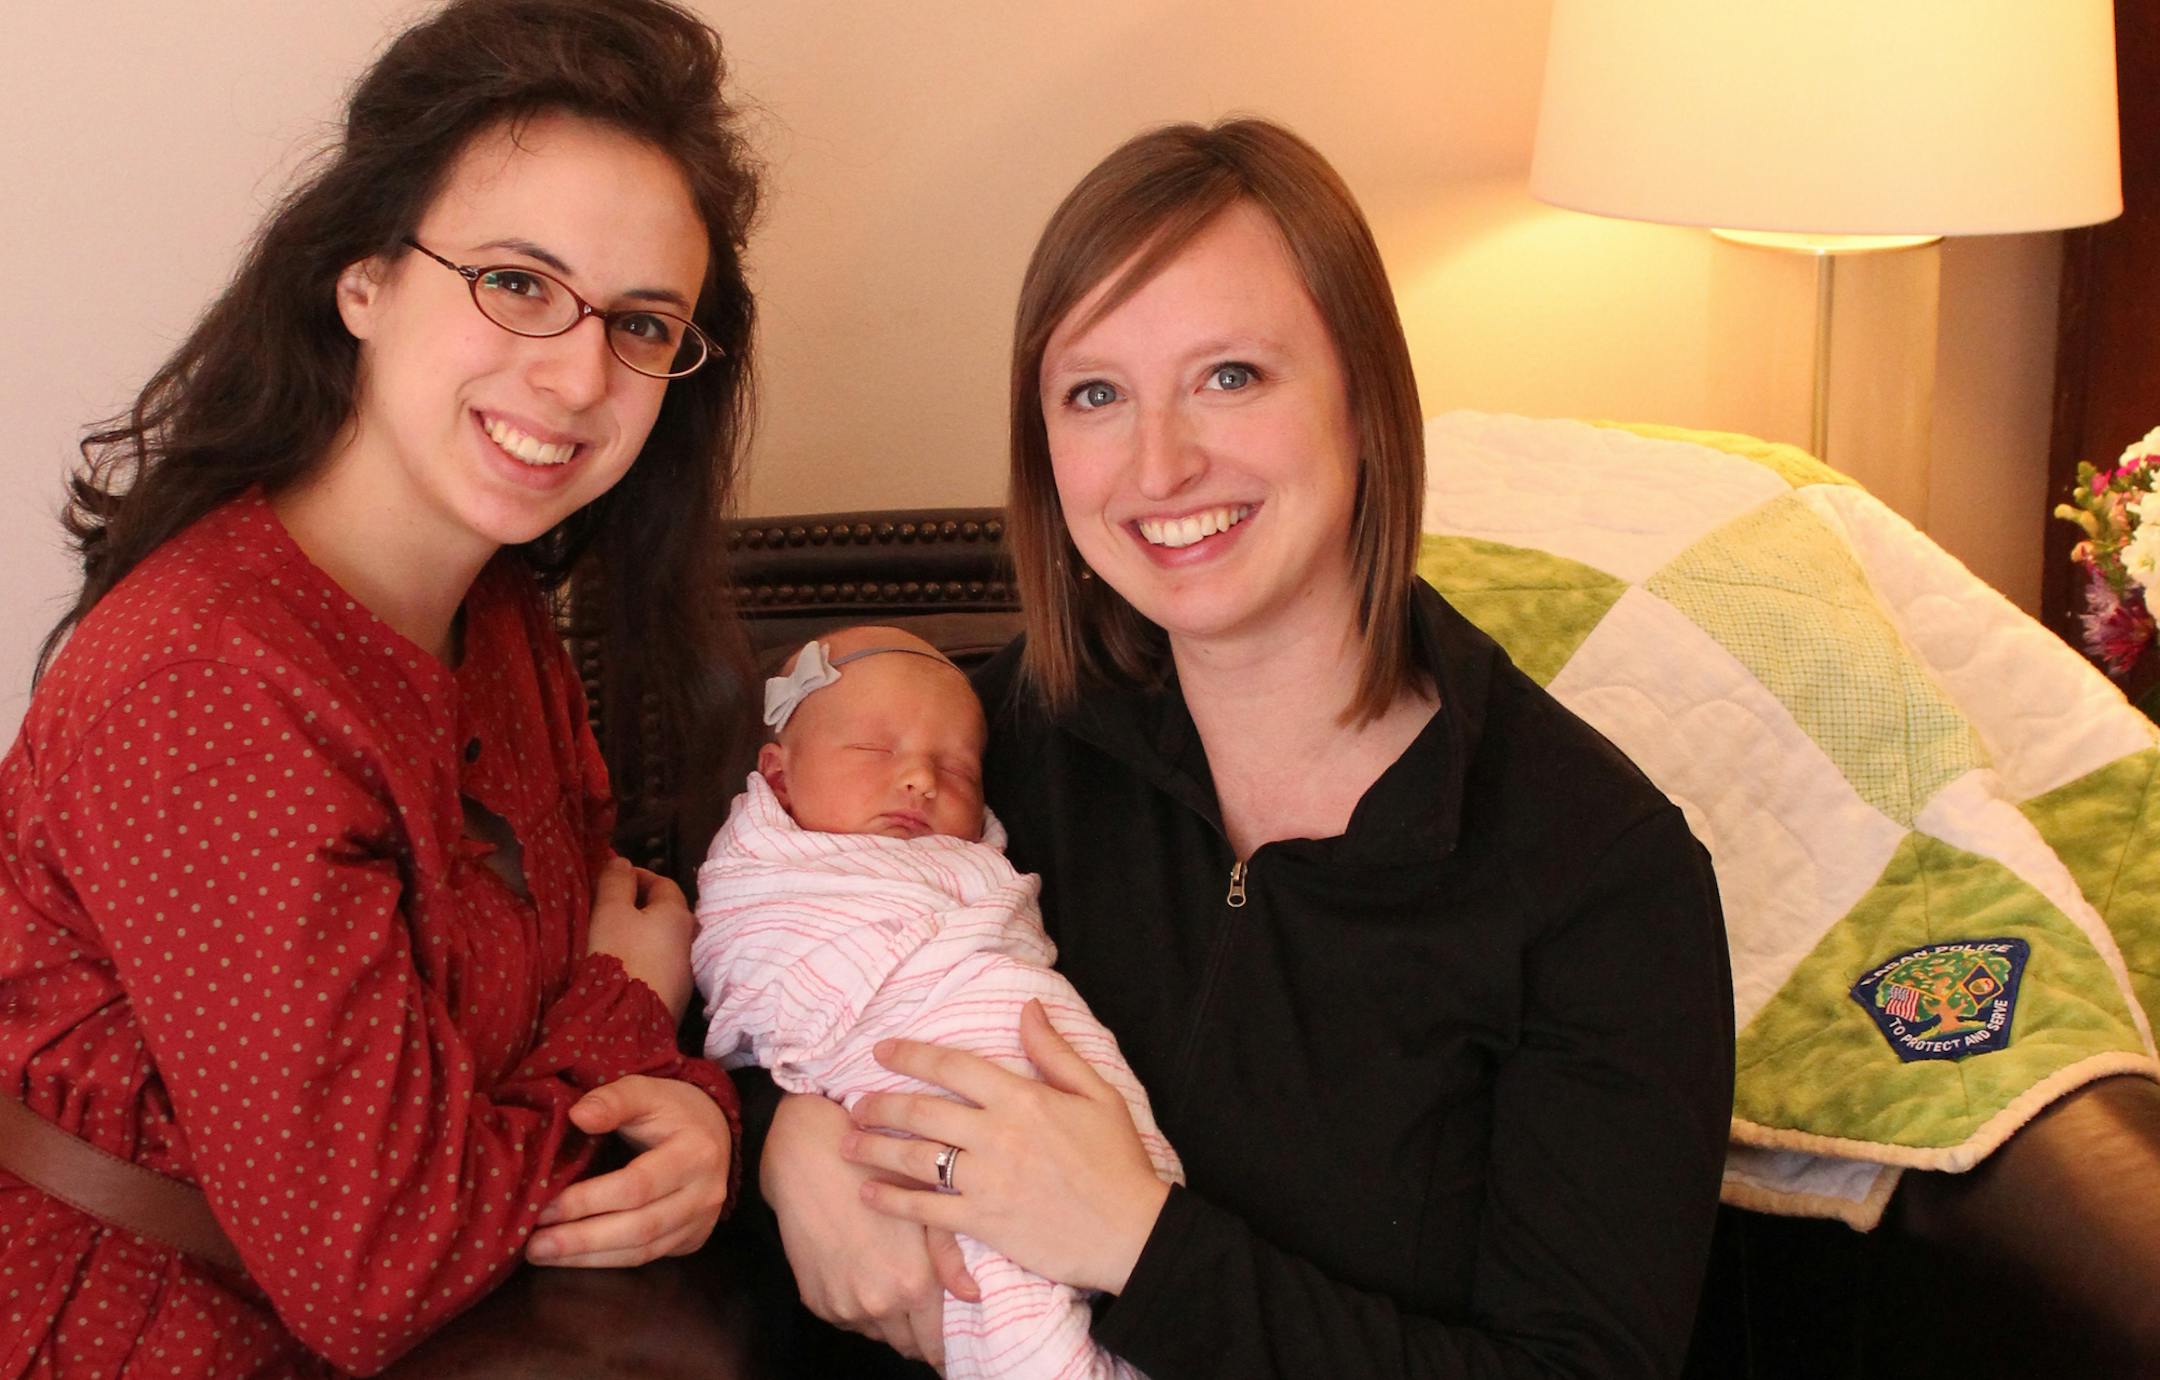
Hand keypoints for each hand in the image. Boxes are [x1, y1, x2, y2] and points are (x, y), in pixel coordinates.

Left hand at [526, 1075, 730, 1267]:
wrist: (714, 1131)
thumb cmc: (671, 1109)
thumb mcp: (646, 1091)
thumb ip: (613, 1100)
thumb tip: (578, 1116)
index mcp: (694, 1153)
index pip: (636, 1186)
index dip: (588, 1201)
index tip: (543, 1207)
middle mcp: (705, 1194)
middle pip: (639, 1228)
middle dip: (582, 1240)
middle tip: (533, 1245)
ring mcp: (701, 1221)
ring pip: (642, 1251)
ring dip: (588, 1258)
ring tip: (541, 1254)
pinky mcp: (691, 1240)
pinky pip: (646, 1258)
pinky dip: (606, 1262)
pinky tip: (573, 1258)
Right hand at [586, 856, 693, 1020]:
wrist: (628, 1019)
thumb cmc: (619, 955)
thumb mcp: (610, 912)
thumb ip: (616, 883)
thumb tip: (623, 862)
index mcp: (678, 913)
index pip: (662, 883)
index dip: (637, 877)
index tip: (613, 880)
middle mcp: (691, 938)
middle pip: (666, 912)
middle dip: (641, 906)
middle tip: (610, 908)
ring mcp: (687, 969)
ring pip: (664, 940)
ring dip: (644, 933)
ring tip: (614, 936)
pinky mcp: (677, 995)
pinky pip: (661, 964)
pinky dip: (645, 957)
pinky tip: (626, 965)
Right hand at [762, 1093, 979, 1364]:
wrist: (811, 1162)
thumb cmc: (876, 1174)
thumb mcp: (924, 1207)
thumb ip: (950, 1257)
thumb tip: (972, 1295)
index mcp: (913, 1284)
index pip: (934, 1342)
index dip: (943, 1345)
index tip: (946, 1341)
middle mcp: (877, 1304)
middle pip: (905, 1344)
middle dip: (917, 1332)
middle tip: (922, 1311)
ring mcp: (843, 1306)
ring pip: (875, 1332)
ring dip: (887, 1319)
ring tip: (890, 1282)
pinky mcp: (816, 1301)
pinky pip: (846, 1319)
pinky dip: (857, 1307)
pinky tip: (862, 1275)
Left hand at [844, 999, 1169, 1294]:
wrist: (1133, 1232)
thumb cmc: (1118, 1162)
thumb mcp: (1098, 1095)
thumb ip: (1055, 1051)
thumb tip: (1028, 1007)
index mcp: (1022, 1098)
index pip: (953, 1066)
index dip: (912, 1054)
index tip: (882, 1051)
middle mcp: (997, 1134)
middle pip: (922, 1110)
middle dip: (881, 1105)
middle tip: (856, 1103)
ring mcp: (987, 1180)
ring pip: (914, 1158)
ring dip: (874, 1149)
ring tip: (847, 1145)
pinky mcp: (985, 1222)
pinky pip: (926, 1210)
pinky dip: (892, 1201)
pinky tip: (868, 1194)